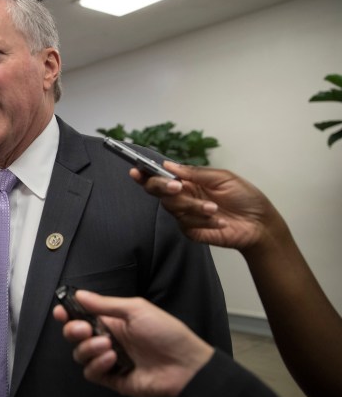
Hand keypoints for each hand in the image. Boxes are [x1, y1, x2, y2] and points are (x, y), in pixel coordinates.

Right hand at [53, 290, 213, 396]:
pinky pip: (92, 373)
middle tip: (84, 328)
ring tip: (107, 345)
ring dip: (88, 348)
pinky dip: (97, 365)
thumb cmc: (168, 334)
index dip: (68, 313)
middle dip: (74, 330)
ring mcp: (110, 360)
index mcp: (113, 320)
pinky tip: (112, 359)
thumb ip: (105, 304)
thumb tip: (81, 294)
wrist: (185, 365)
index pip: (82, 315)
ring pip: (80, 354)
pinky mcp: (113, 378)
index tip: (60, 311)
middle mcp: (108, 339)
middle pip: (75, 335)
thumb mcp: (136, 309)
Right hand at [130, 162, 287, 253]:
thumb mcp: (223, 178)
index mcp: (188, 181)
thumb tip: (169, 165)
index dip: (145, 174)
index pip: (160, 176)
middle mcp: (182, 196)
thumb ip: (195, 173)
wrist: (260, 224)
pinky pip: (186, 224)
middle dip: (163, 187)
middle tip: (177, 188)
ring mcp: (185, 215)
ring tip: (215, 208)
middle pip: (157, 191)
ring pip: (173, 207)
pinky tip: (219, 222)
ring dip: (194, 206)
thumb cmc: (245, 197)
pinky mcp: (191, 231)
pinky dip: (203, 221)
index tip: (136, 171)